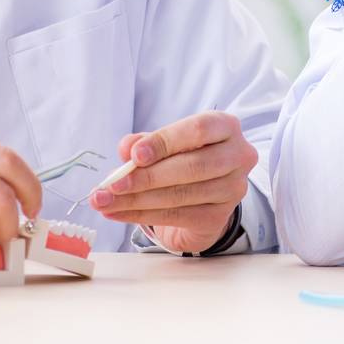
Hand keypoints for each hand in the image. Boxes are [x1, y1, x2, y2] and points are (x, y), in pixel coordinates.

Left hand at [91, 111, 256, 254]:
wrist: (204, 194)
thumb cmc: (183, 157)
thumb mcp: (165, 142)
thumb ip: (145, 142)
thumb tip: (126, 149)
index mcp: (225, 127)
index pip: (198, 130)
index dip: (165, 142)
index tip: (134, 155)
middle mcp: (237, 156)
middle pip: (191, 167)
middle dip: (146, 177)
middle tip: (112, 184)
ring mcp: (232, 189)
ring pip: (181, 195)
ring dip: (136, 200)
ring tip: (105, 201)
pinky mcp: (218, 217)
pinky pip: (176, 216)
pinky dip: (141, 215)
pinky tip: (118, 212)